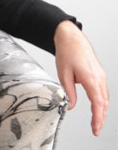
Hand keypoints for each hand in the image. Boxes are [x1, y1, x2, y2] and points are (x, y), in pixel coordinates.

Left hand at [54, 20, 108, 135]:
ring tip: (97, 122)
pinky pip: (103, 91)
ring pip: (105, 97)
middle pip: (104, 102)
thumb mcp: (63, 73)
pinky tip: (98, 108)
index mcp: (90, 78)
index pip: (97, 103)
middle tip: (96, 130)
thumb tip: (70, 106)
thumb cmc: (66, 52)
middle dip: (101, 118)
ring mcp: (101, 75)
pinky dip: (102, 101)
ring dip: (102, 110)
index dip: (97, 117)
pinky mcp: (99, 74)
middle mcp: (99, 78)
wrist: (71, 37)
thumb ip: (68, 91)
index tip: (95, 128)